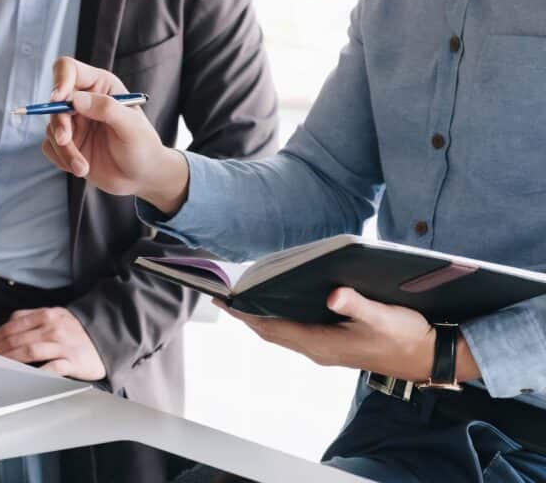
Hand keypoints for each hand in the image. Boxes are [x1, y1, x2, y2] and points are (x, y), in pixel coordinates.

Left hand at [0, 307, 106, 381]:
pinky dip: (35, 373)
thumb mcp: (55, 316)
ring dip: (8, 360)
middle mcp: (52, 327)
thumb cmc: (76, 331)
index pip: (11, 326)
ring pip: (29, 351)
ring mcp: (62, 344)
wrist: (108, 338)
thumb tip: (6, 326)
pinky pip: (51, 368)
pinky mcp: (73, 361)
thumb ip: (31, 318)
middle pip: (16, 339)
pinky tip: (22, 378)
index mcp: (45, 315)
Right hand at [42, 57, 188, 213]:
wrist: (141, 177)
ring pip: (51, 129)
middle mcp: (83, 101)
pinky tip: (81, 168)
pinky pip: (50, 147)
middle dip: (59, 124)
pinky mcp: (67, 144)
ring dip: (64, 150)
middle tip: (65, 141)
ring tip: (83, 168)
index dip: (60, 80)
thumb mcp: (132, 127)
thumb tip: (76, 99)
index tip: (58, 99)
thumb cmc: (143, 148)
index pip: (69, 70)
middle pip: (55, 103)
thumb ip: (107, 109)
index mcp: (100, 86)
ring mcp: (73, 123)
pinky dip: (61, 160)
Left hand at [215, 287, 438, 380]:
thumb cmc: (405, 336)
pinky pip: (295, 333)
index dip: (246, 314)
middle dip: (247, 315)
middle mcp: (317, 349)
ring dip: (261, 318)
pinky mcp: (333, 346)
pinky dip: (279, 320)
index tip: (224, 301)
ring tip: (244, 298)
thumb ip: (355, 304)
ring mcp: (324, 350)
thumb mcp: (382, 316)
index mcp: (322, 344)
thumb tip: (332, 294)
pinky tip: (278, 304)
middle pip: (271, 331)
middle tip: (225, 295)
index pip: (272, 328)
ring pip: (282, 333)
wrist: (426, 357)